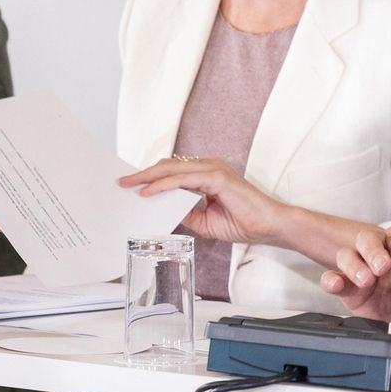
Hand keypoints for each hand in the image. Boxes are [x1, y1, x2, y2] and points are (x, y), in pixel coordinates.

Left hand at [119, 158, 288, 245]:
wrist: (268, 225)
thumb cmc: (244, 221)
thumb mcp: (205, 220)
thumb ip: (186, 212)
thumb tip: (165, 211)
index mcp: (209, 175)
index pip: (174, 171)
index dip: (152, 176)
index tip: (132, 184)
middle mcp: (210, 168)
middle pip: (169, 166)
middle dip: (143, 174)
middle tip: (122, 182)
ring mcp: (214, 170)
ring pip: (172, 169)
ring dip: (148, 177)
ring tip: (129, 185)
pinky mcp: (218, 178)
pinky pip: (183, 179)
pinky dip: (163, 185)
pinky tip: (148, 192)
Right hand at [322, 224, 390, 322]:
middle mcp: (381, 252)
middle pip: (368, 239)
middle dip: (373, 252)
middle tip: (382, 268)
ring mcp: (362, 269)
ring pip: (347, 256)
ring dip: (354, 266)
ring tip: (367, 282)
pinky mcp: (349, 289)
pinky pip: (332, 279)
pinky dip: (331, 280)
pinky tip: (336, 285)